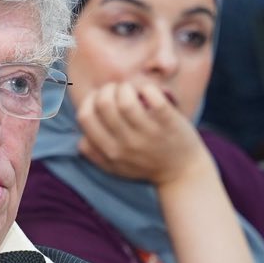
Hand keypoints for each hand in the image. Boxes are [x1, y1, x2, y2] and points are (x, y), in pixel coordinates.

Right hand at [74, 81, 206, 187]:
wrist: (182, 174)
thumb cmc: (146, 166)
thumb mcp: (116, 168)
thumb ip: (95, 154)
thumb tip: (81, 138)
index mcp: (110, 151)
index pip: (85, 117)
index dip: (89, 101)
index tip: (99, 99)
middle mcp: (126, 144)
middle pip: (103, 103)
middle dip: (107, 89)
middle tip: (116, 92)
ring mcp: (148, 133)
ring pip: (126, 99)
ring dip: (126, 88)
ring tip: (132, 91)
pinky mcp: (169, 123)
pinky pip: (153, 97)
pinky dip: (148, 89)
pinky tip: (149, 93)